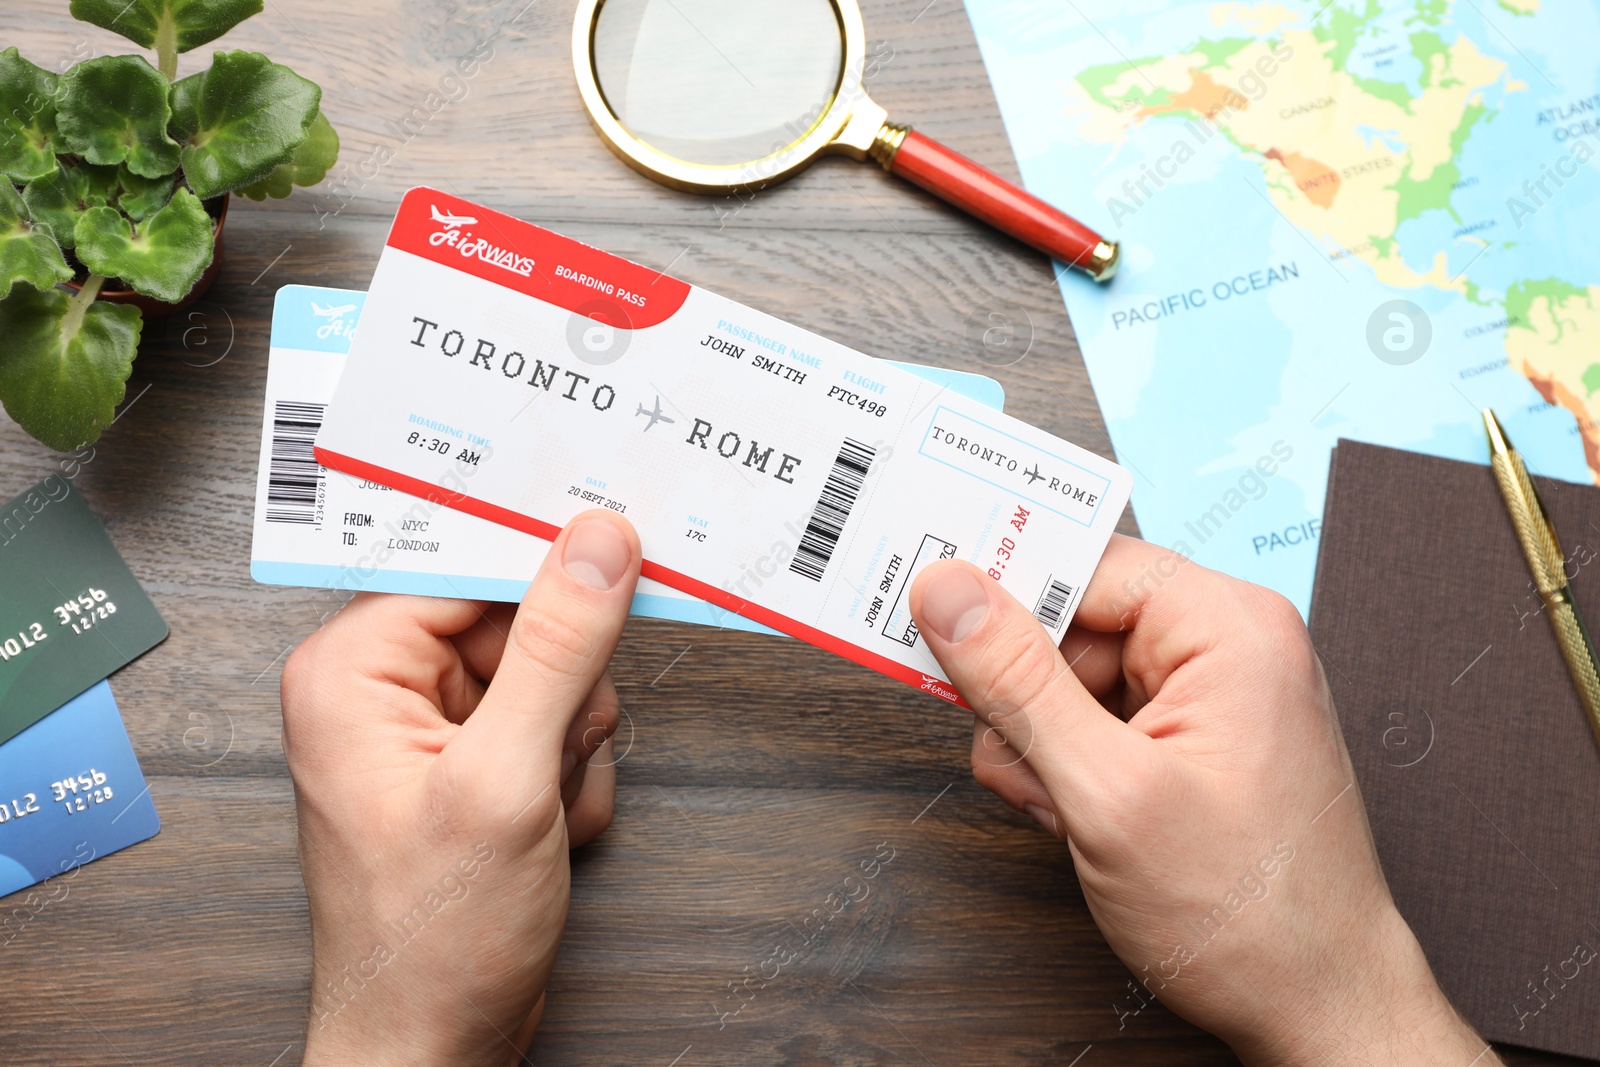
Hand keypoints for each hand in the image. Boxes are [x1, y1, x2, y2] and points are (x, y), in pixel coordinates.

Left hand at [280, 511, 640, 1066]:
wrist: (433, 1042)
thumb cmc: (432, 937)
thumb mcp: (506, 780)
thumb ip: (558, 651)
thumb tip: (597, 546)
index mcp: (354, 670)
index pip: (466, 564)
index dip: (544, 565)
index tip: (618, 549)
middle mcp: (384, 689)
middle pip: (519, 620)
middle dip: (562, 689)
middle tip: (553, 746)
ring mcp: (431, 730)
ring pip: (552, 676)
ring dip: (571, 743)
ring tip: (541, 806)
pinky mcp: (472, 766)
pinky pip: (554, 728)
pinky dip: (568, 777)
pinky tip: (545, 828)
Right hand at [909, 535, 1497, 1065]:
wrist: (1316, 1008)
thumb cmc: (1252, 915)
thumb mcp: (1108, 793)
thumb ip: (1019, 684)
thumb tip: (950, 592)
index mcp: (1228, 627)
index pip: (1085, 563)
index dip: (1007, 597)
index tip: (936, 622)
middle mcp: (1224, 647)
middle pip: (1068, 626)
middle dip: (1030, 702)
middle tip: (1038, 767)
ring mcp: (1207, 698)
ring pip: (1066, 682)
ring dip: (1043, 749)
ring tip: (1074, 811)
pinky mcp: (1187, 742)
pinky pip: (1091, 724)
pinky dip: (1067, 773)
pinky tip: (1084, 821)